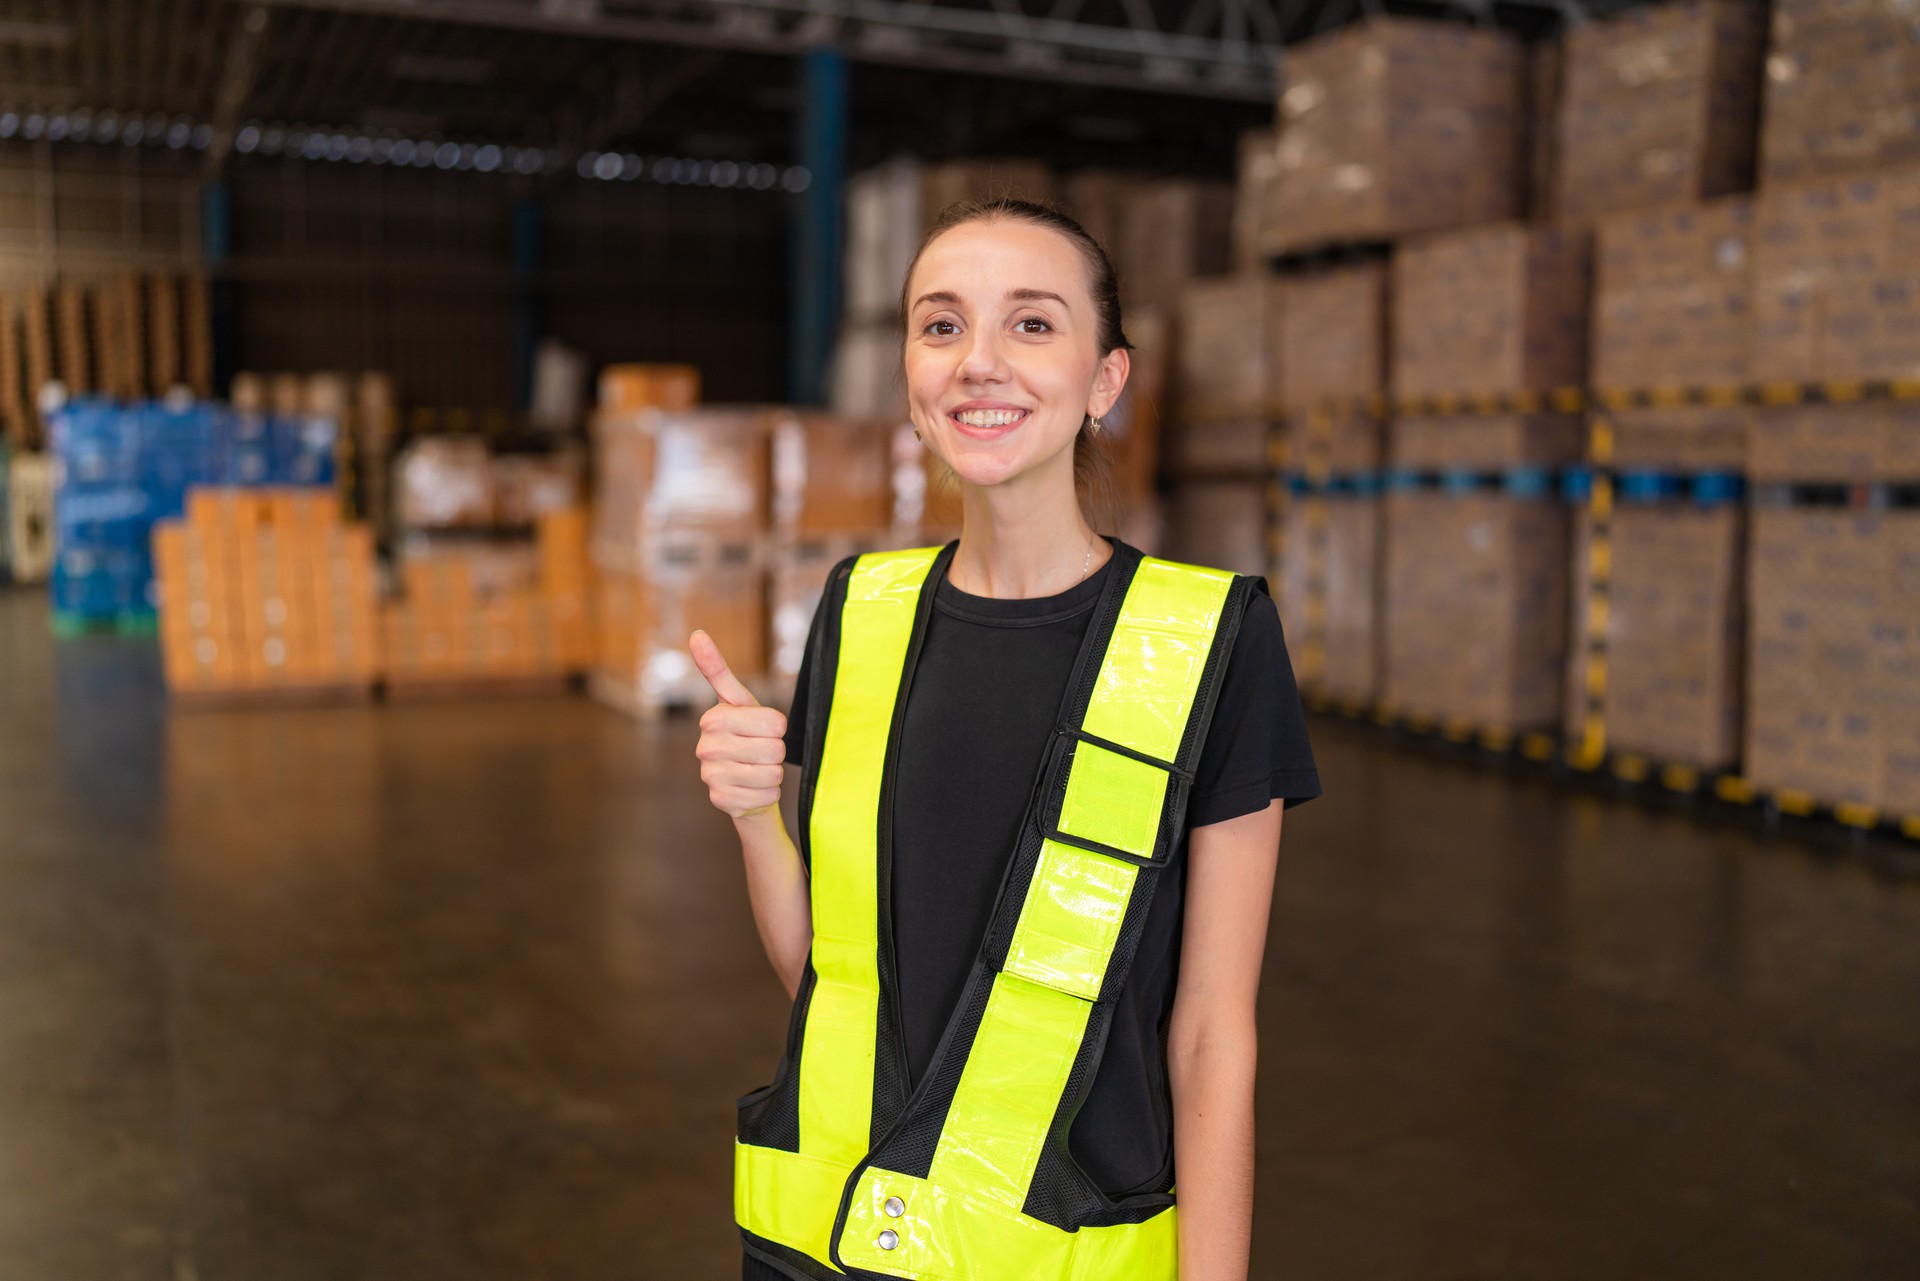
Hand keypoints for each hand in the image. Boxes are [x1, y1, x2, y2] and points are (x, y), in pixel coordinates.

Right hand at [691, 630, 786, 819]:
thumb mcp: (739, 702)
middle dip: (776, 753)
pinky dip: (767, 795)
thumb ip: (718, 670)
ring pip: (772, 775)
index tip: (762, 730)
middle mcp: (706, 747)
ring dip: (773, 775)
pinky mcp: (721, 801)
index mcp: (714, 718)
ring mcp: (711, 776)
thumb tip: (697, 634)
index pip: (776, 724)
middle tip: (759, 752)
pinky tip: (752, 789)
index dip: (778, 729)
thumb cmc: (744, 735)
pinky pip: (766, 797)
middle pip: (775, 750)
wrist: (739, 780)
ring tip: (757, 770)